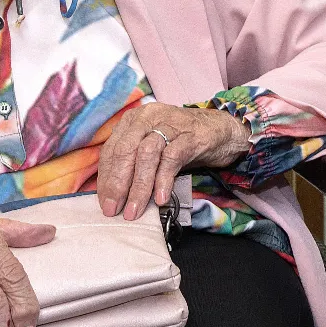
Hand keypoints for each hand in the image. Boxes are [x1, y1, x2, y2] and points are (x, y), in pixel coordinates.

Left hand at [95, 104, 250, 219]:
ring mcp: (171, 124)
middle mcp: (149, 117)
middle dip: (117, 184)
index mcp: (135, 119)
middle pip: (126, 150)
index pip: (112, 149)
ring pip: (146, 154)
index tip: (105, 202)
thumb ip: (134, 163)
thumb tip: (113, 193)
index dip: (106, 178)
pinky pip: (172, 158)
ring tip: (134, 209)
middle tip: (114, 209)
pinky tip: (160, 198)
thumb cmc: (181, 141)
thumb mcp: (153, 148)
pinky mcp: (191, 136)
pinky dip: (162, 180)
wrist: (220, 129)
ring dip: (138, 186)